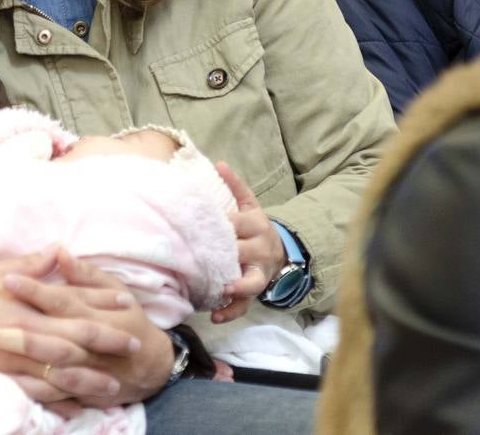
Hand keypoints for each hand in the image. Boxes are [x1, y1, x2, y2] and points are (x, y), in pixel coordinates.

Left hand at [0, 248, 174, 408]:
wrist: (151, 363)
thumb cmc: (127, 318)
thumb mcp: (114, 289)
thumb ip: (85, 274)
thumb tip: (59, 252)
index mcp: (99, 313)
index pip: (63, 300)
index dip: (36, 290)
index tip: (8, 279)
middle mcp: (94, 344)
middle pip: (59, 336)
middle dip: (27, 330)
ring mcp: (92, 371)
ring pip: (60, 368)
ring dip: (31, 359)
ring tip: (1, 346)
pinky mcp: (88, 393)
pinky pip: (63, 395)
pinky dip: (43, 391)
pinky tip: (18, 381)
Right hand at [0, 248, 124, 407]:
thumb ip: (30, 264)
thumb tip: (58, 250)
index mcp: (26, 303)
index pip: (73, 303)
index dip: (101, 304)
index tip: (126, 304)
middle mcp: (25, 332)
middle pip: (75, 340)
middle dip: (107, 344)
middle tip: (134, 347)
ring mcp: (14, 360)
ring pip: (61, 373)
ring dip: (90, 379)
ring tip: (113, 385)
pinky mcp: (1, 379)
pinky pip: (35, 395)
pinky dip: (56, 402)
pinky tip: (74, 408)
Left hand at [212, 162, 285, 323]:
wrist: (280, 251)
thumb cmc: (254, 227)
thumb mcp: (250, 204)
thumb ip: (235, 186)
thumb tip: (219, 163)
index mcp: (255, 225)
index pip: (237, 224)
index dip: (221, 225)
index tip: (199, 226)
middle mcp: (259, 249)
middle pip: (243, 251)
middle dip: (226, 255)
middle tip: (203, 257)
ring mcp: (258, 272)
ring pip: (250, 282)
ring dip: (235, 288)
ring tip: (219, 292)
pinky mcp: (255, 291)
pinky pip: (246, 305)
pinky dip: (231, 312)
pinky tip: (215, 316)